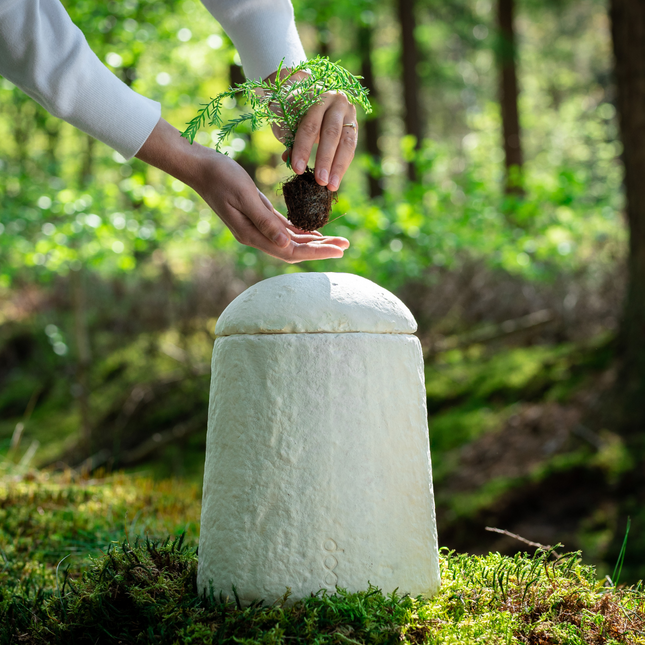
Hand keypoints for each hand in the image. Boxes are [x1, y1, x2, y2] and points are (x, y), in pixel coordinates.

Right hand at [136, 118, 349, 262]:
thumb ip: (265, 221)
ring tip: (337, 241)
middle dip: (321, 249)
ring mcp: (256, 228)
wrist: (199, 167)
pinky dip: (300, 232)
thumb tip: (285, 244)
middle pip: (294, 250)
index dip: (317, 252)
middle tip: (346, 245)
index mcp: (252, 234)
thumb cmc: (221, 176)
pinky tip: (314, 232)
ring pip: (291, 241)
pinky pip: (283, 230)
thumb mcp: (245, 195)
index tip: (339, 249)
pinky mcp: (257, 218)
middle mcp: (256, 236)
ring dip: (314, 242)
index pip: (291, 251)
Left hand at [264, 70, 357, 192]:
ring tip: (330, 185)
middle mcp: (335, 101)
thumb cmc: (296, 108)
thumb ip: (289, 137)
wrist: (313, 94)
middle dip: (324, 159)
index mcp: (315, 95)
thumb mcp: (289, 119)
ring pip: (346, 142)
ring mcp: (348, 111)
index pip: (309, 125)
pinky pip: (351, 147)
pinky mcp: (354, 124)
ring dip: (338, 167)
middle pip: (330, 133)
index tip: (297, 169)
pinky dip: (342, 165)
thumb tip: (288, 159)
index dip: (303, 148)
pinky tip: (335, 180)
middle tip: (319, 181)